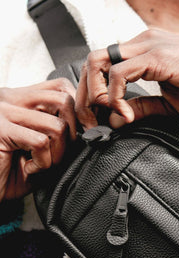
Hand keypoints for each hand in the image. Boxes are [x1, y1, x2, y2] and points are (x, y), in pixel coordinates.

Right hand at [0, 78, 76, 200]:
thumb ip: (57, 131)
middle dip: (73, 131)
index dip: (78, 110)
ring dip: (58, 153)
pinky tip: (29, 169)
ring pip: (57, 125)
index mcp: (21, 98)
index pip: (61, 86)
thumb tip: (89, 127)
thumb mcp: (40, 147)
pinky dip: (43, 162)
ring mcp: (3, 112)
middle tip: (62, 152)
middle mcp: (10, 98)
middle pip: (64, 99)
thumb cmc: (11, 171)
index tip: (82, 133)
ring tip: (43, 164)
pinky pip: (40, 143)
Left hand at [75, 29, 178, 128]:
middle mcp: (143, 43)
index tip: (98, 120)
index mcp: (146, 52)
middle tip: (91, 122)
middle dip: (84, 94)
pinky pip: (118, 73)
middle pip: (92, 61)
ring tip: (104, 118)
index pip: (103, 66)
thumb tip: (118, 120)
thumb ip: (145, 108)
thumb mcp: (172, 105)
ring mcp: (149, 46)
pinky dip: (114, 97)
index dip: (93, 93)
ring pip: (98, 62)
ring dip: (93, 94)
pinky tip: (127, 115)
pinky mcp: (158, 56)